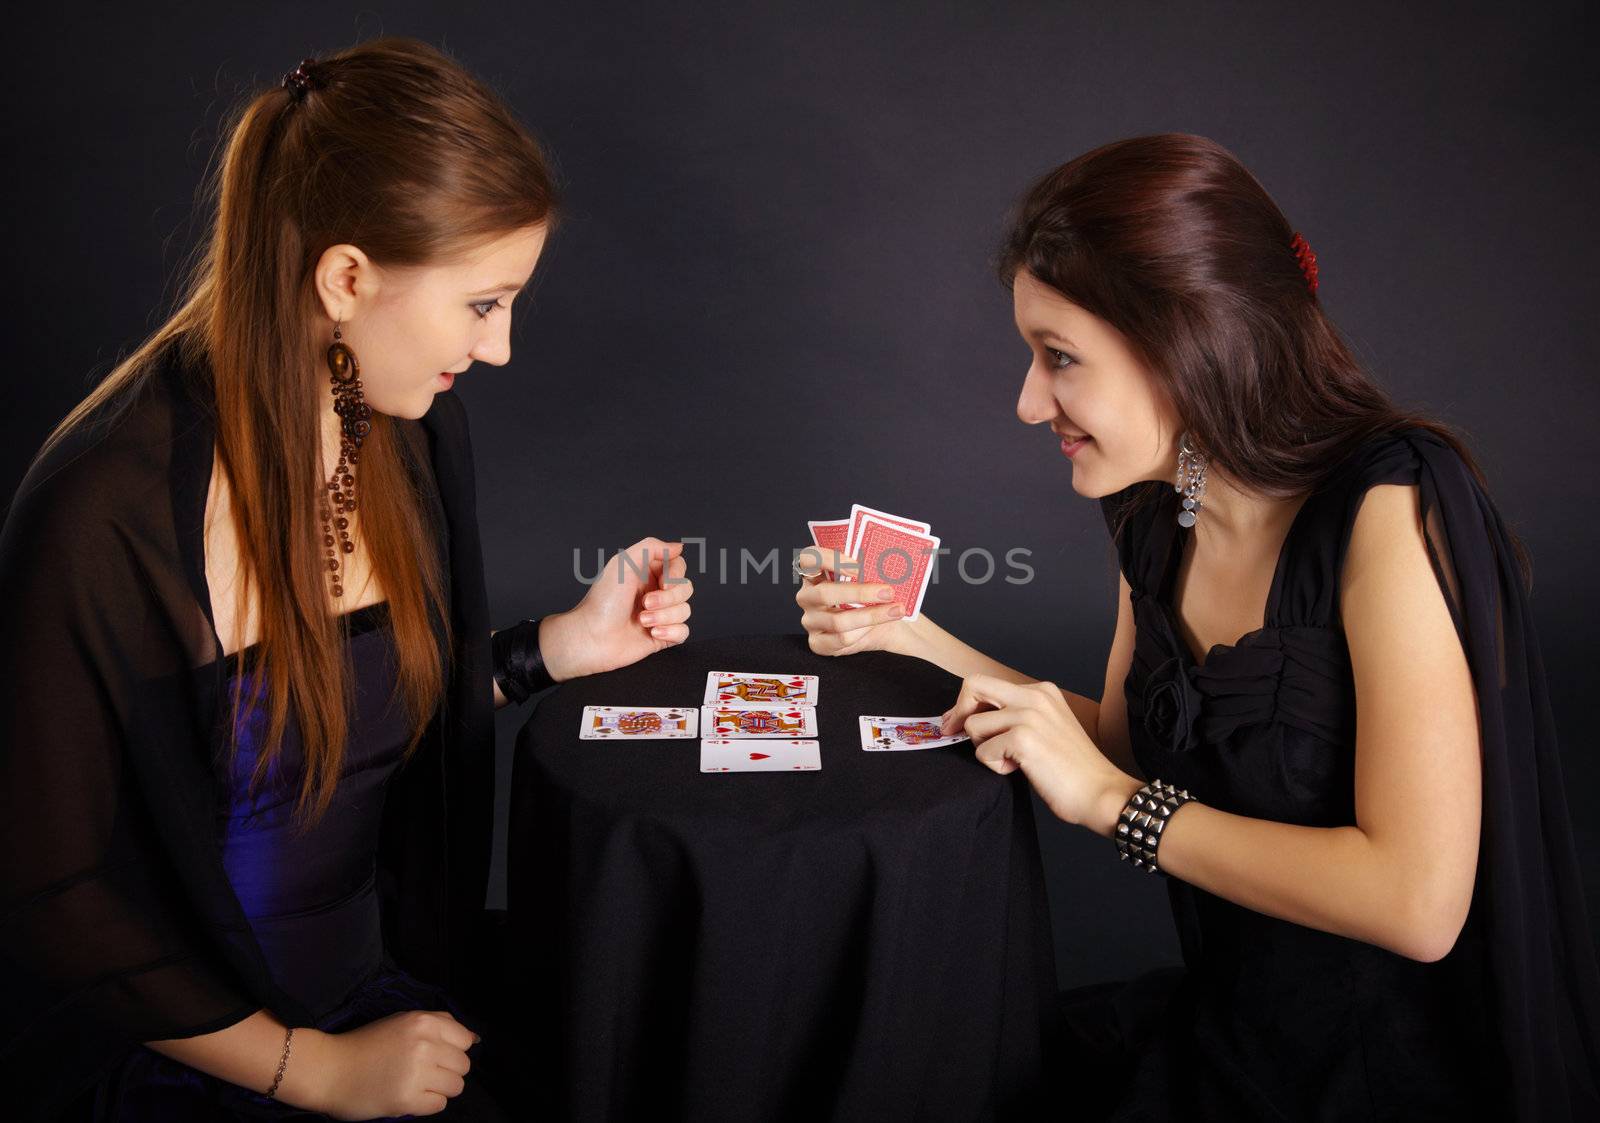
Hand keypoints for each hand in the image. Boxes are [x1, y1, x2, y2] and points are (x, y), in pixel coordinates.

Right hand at [317, 1009, 479, 1118]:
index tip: (436, 1055)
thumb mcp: (402, 1022)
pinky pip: (439, 1105)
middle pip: (463, 1065)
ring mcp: (416, 1072)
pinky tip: (408, 1096)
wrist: (329, 1070)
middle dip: (447, 1071)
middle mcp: (423, 1044)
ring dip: (439, 1089)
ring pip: (456, 1087)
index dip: (453, 1050)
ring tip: (416, 1084)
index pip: (465, 1039)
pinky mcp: (407, 1099)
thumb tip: (475, 1039)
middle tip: (423, 1073)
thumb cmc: (366, 1044)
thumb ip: (439, 1025)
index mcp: (423, 1021)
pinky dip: (427, 1104)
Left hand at [541, 537, 693, 680]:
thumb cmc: (602, 601)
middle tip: (645, 603)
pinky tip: (652, 633)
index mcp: (646, 574)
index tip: (662, 583)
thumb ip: (652, 547)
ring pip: (684, 610)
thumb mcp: (623, 563)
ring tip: (642, 620)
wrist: (592, 637)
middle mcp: (655, 592)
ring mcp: (659, 615)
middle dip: (667, 598)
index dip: (675, 575)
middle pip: (685, 588)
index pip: (678, 566)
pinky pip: (683, 631)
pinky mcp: (661, 636)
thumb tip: (678, 546)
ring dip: (664, 616)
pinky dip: (671, 632)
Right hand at [794, 546, 913, 656]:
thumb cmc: (877, 597)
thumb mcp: (875, 579)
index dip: (828, 559)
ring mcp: (810, 621)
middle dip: (860, 593)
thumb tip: (898, 554)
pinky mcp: (818, 643)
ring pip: (837, 621)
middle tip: (888, 592)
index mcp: (815, 573)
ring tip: (896, 610)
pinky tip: (879, 626)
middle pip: (824, 593)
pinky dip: (864, 633)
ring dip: (871, 616)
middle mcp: (807, 596)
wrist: (887, 627)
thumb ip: (876, 567)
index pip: (808, 559)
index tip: (858, 566)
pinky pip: (841, 639)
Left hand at [940, 674, 1139, 832]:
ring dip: (986, 749)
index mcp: (1041, 691)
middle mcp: (1035, 696)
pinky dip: (996, 767)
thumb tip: (969, 716)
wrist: (1100, 792)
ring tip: (1014, 761)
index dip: (965, 704)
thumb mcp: (1044, 727)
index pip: (986, 683)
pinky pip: (984, 752)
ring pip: (974, 725)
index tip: (955, 722)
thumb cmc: (1070, 768)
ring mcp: (1029, 715)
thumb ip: (1014, 715)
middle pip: (973, 685)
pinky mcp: (1023, 738)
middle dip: (958, 712)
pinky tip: (1022, 770)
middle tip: (953, 733)